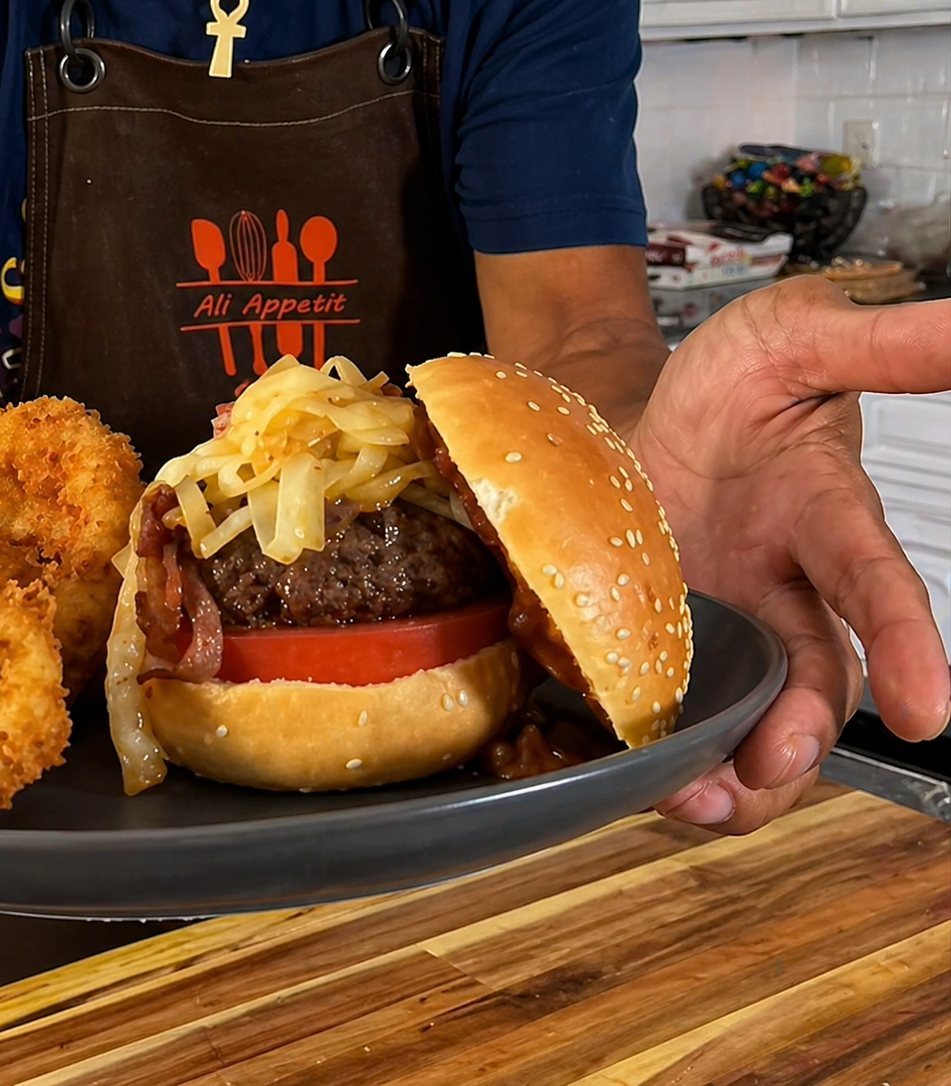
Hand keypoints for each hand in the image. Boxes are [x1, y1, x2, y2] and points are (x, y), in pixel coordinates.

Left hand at [629, 276, 949, 832]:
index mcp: (824, 517)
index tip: (935, 711)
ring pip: (755, 717)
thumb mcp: (801, 337)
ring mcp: (723, 621)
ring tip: (703, 802)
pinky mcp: (664, 641)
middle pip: (818, 681)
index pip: (878, 585)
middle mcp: (785, 586)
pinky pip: (677, 711)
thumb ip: (884, 346)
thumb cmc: (733, 380)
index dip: (910, 646)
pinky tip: (644, 780)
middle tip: (773, 770)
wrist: (639, 403)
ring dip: (739, 771)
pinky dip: (668, 753)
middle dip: (804, 733)